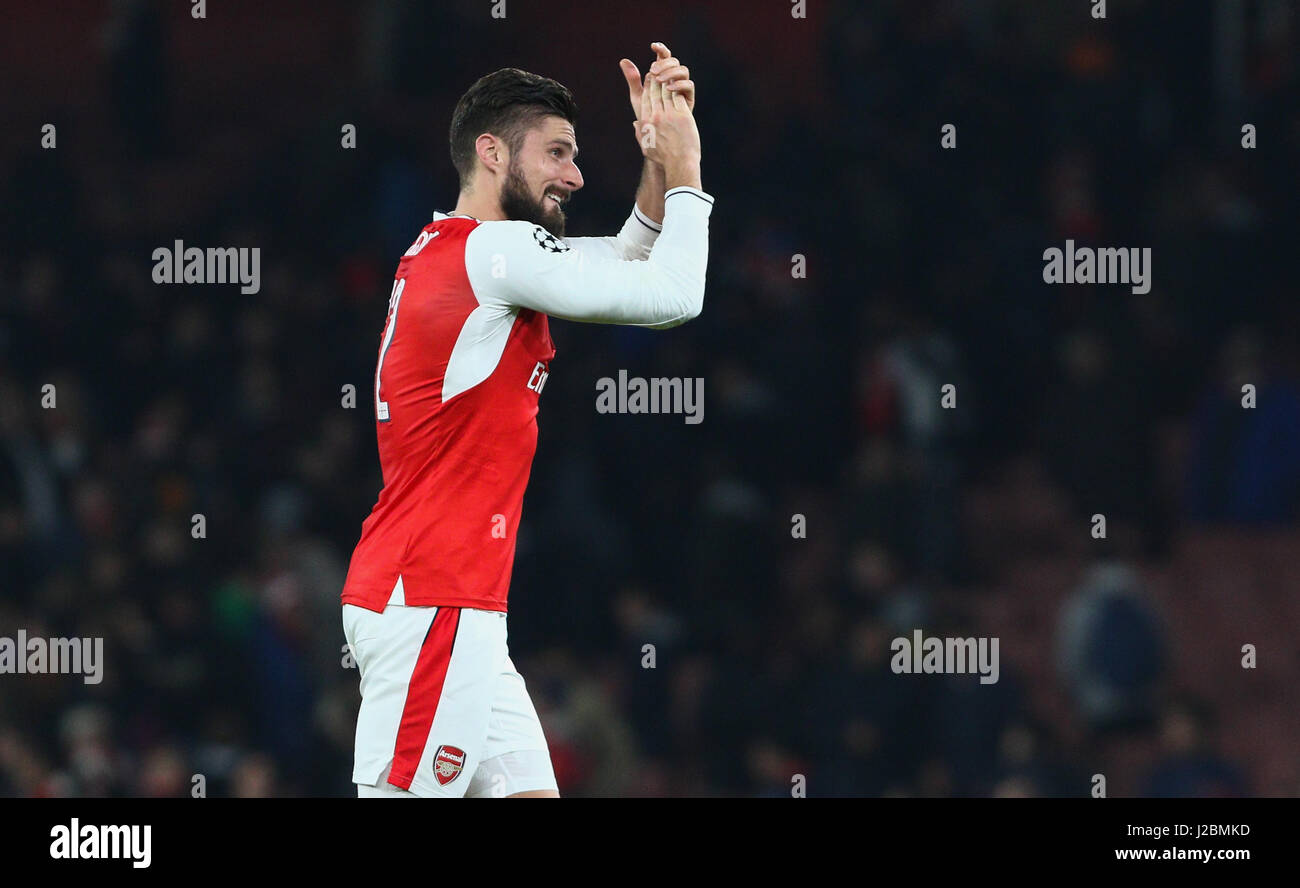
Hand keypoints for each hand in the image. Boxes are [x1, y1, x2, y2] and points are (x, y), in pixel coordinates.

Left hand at [620, 41, 693, 117]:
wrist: (658, 136)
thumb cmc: (648, 117)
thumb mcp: (638, 96)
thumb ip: (633, 79)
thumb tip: (623, 60)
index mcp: (662, 75)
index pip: (663, 57)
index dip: (660, 49)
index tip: (653, 46)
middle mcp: (673, 79)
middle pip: (674, 61)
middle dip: (664, 62)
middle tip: (653, 70)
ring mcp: (681, 88)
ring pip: (683, 70)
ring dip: (671, 72)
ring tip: (659, 80)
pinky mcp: (688, 99)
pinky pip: (689, 85)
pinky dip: (679, 84)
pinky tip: (668, 88)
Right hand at [633, 69, 700, 186]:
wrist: (679, 165)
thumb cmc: (664, 160)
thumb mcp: (647, 147)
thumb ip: (640, 133)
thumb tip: (635, 124)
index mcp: (645, 123)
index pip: (645, 99)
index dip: (647, 86)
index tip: (649, 78)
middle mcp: (655, 117)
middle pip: (654, 92)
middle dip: (656, 79)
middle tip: (658, 70)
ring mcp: (669, 115)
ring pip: (666, 92)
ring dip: (667, 81)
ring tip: (668, 73)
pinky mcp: (682, 116)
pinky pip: (678, 97)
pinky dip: (677, 88)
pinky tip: (678, 82)